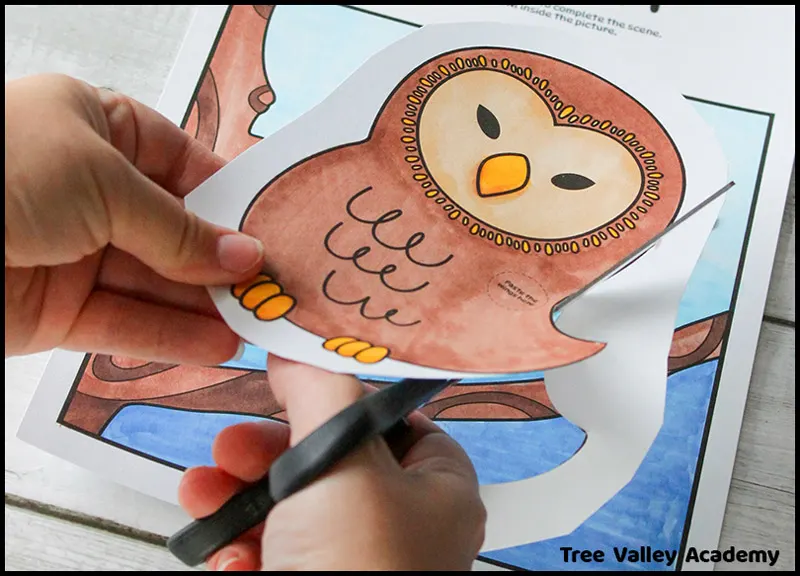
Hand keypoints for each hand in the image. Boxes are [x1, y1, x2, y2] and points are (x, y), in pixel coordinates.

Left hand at [5, 74, 263, 363]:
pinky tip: (214, 345)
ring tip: (257, 325)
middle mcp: (90, 190)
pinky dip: (169, 336)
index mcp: (100, 129)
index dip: (229, 199)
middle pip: (176, 230)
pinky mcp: (57, 310)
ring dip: (205, 306)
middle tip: (274, 289)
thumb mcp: (104, 181)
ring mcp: (75, 252)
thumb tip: (243, 255)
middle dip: (224, 261)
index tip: (272, 230)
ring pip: (156, 283)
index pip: (184, 165)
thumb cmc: (0, 170)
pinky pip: (124, 322)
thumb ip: (177, 229)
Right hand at [178, 356, 486, 570]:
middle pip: (331, 464)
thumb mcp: (341, 461)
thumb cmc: (358, 575)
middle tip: (232, 444)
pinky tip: (221, 553)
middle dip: (269, 451)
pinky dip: (239, 550)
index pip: (403, 427)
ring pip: (291, 511)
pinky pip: (270, 558)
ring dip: (238, 496)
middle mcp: (400, 531)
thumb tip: (298, 343)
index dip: (350, 404)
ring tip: (203, 490)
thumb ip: (321, 391)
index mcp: (436, 494)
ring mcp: (352, 567)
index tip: (300, 390)